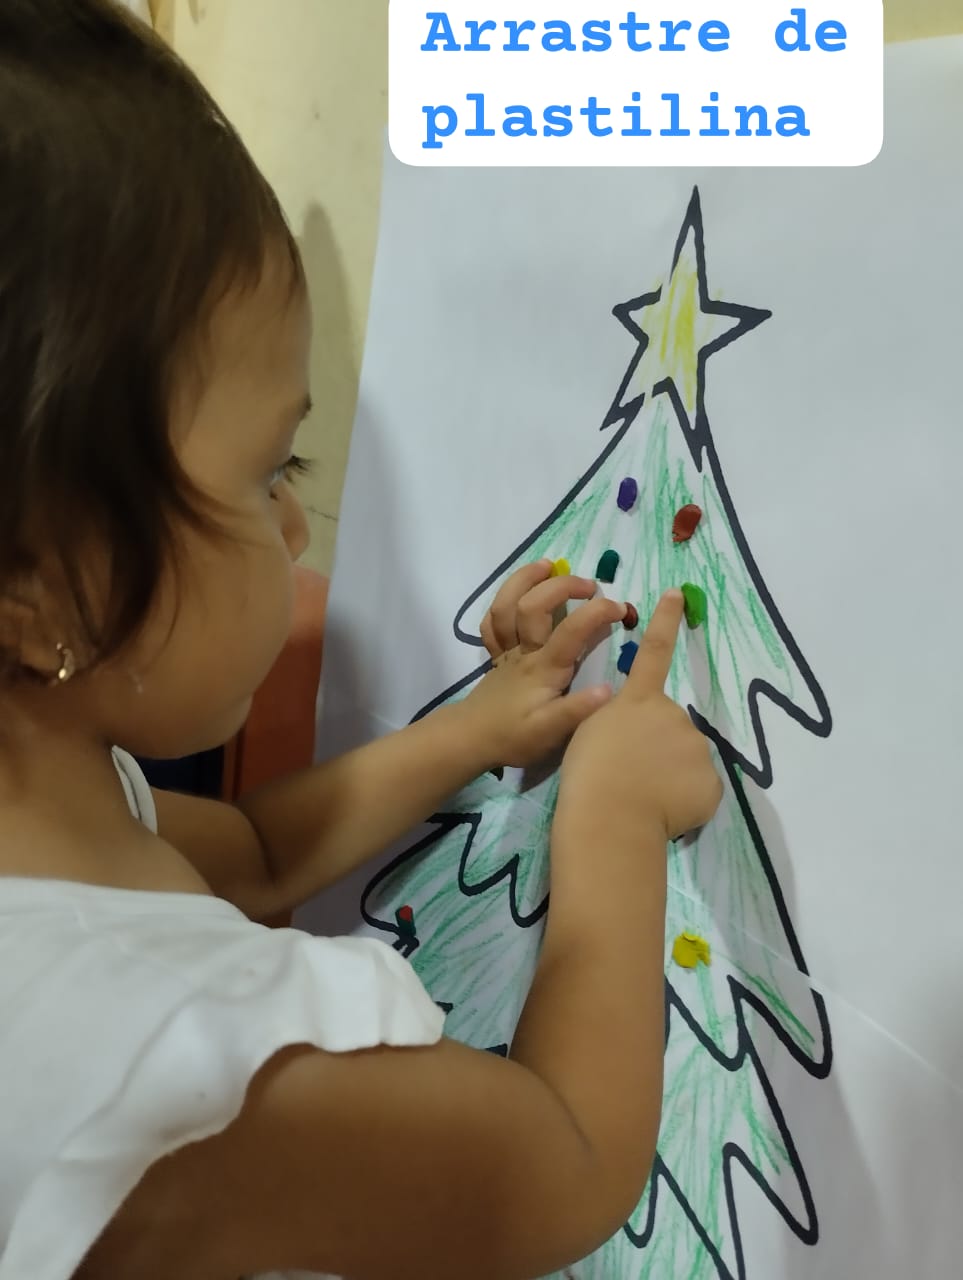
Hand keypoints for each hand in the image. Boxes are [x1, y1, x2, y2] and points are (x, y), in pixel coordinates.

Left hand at [458, 560, 625, 768]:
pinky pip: (492, 623)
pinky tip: (516, 594)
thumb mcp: (551, 733)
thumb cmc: (514, 737)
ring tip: (548, 565)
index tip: (620, 608)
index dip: (596, 613)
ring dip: (524, 580)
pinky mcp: (496, 656)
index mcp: (543, 669)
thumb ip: (577, 710)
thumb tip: (607, 688)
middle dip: (561, 587)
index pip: (572, 631)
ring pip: (506, 606)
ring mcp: (506, 651)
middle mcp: (523, 652)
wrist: (470, 740)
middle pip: (533, 607)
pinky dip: (501, 604)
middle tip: (590, 585)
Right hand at [559, 590, 722, 840]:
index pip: (655, 652)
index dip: (665, 621)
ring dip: (672, 775)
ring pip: (687, 760)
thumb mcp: (590, 732)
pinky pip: (699, 790)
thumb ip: (619, 722)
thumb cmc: (589, 774)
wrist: (611, 816)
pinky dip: (687, 801)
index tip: (678, 593)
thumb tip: (639, 735)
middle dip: (659, 747)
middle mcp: (673, 716)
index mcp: (638, 702)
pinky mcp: (711, 782)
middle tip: (633, 775)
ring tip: (645, 798)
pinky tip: (665, 812)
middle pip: (672, 728)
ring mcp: (696, 748)